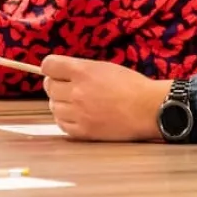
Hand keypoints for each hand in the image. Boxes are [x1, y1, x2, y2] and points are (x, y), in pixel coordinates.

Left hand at [41, 55, 169, 140]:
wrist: (148, 109)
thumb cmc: (131, 86)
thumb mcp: (104, 67)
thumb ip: (80, 69)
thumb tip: (60, 73)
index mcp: (82, 71)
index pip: (48, 65)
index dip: (51, 68)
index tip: (55, 72)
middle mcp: (77, 91)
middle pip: (48, 87)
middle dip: (56, 85)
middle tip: (69, 88)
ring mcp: (78, 112)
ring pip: (53, 106)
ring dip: (61, 103)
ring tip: (77, 103)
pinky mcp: (83, 131)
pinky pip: (62, 124)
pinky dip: (66, 120)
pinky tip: (78, 116)